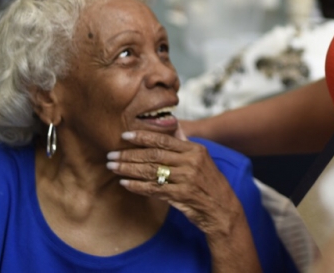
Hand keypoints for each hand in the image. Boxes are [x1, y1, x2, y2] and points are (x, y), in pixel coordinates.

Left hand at [106, 130, 250, 239]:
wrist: (222, 208)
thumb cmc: (209, 182)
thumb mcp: (201, 159)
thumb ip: (184, 143)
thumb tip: (173, 124)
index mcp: (195, 150)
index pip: (164, 140)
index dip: (142, 137)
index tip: (124, 136)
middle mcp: (191, 162)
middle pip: (154, 155)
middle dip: (129, 154)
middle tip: (111, 155)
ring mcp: (186, 179)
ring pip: (151, 171)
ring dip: (128, 169)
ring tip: (113, 167)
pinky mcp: (181, 196)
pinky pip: (153, 189)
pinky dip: (137, 186)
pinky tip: (124, 183)